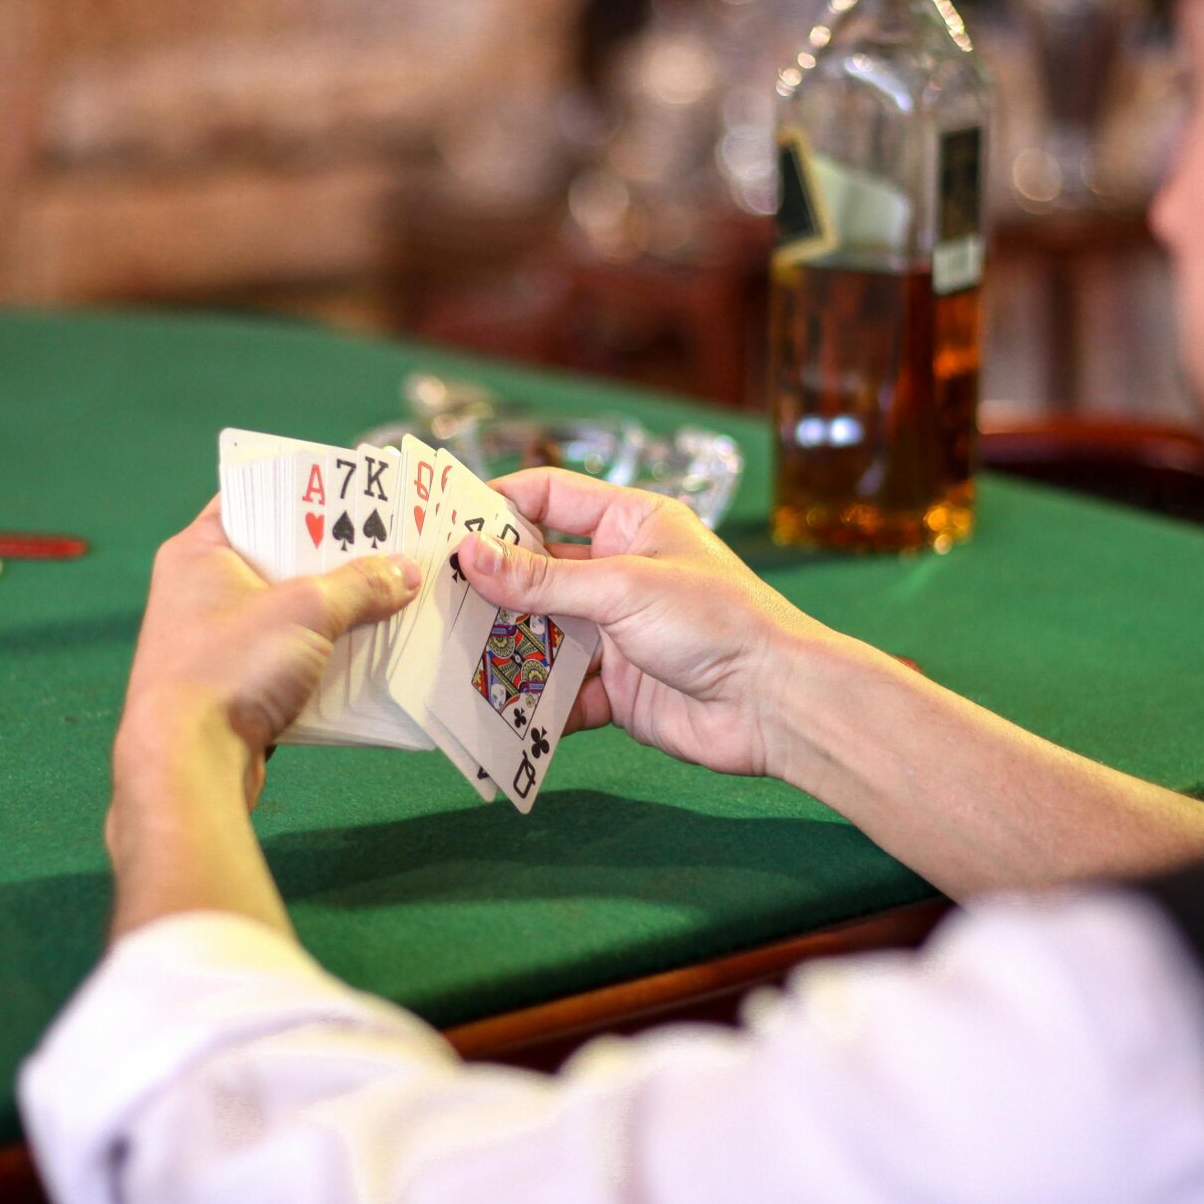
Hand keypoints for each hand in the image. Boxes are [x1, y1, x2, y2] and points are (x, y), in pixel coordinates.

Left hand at [116, 497, 418, 807]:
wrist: (188, 765)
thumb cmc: (230, 667)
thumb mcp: (307, 611)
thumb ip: (361, 585)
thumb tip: (406, 572)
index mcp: (199, 551)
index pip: (254, 497)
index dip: (306, 490)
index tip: (357, 489)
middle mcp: (200, 590)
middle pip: (279, 556)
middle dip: (337, 555)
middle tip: (393, 542)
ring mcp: (215, 640)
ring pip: (289, 610)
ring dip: (337, 609)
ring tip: (395, 595)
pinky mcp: (233, 686)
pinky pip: (289, 655)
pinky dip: (324, 653)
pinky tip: (370, 652)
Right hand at [454, 470, 839, 780]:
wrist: (776, 705)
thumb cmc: (718, 621)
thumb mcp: (623, 588)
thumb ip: (542, 578)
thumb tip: (468, 554)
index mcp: (630, 524)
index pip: (549, 497)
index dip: (496, 504)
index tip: (441, 520)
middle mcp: (619, 573)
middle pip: (536, 571)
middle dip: (488, 585)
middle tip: (427, 594)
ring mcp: (616, 633)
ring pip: (541, 634)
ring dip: (502, 645)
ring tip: (443, 653)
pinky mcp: (616, 688)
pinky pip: (559, 693)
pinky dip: (530, 702)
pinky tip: (491, 707)